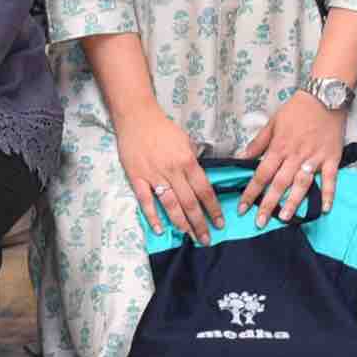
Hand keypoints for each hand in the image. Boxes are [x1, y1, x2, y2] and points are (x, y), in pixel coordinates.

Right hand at [111, 101, 221, 241]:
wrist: (136, 117)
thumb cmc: (163, 129)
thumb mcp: (186, 141)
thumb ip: (194, 162)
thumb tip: (201, 182)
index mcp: (187, 161)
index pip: (204, 191)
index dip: (213, 209)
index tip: (219, 223)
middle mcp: (173, 171)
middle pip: (190, 202)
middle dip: (200, 223)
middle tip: (206, 239)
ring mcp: (154, 175)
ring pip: (170, 204)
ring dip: (181, 223)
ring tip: (189, 236)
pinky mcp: (137, 177)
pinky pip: (146, 201)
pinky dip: (153, 216)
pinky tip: (160, 230)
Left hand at [244, 90, 345, 224]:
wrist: (324, 98)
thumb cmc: (296, 110)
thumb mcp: (272, 123)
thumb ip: (258, 143)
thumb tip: (242, 158)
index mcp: (279, 147)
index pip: (261, 174)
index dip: (251, 192)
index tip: (242, 207)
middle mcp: (295, 155)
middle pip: (279, 183)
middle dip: (268, 204)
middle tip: (260, 222)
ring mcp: (314, 158)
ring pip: (301, 183)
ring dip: (293, 202)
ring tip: (285, 218)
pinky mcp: (331, 159)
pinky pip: (330, 179)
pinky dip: (328, 194)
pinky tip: (325, 209)